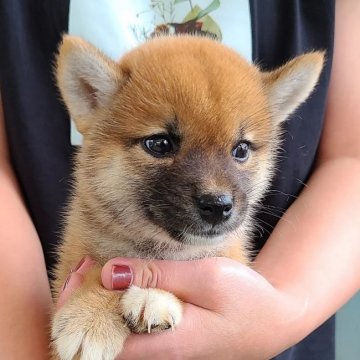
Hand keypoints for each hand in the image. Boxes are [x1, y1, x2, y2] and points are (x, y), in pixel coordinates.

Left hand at [58, 257, 303, 359]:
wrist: (275, 318)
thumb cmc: (245, 298)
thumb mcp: (205, 278)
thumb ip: (158, 275)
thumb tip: (109, 273)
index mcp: (164, 344)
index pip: (103, 341)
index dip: (80, 310)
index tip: (82, 273)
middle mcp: (159, 354)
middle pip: (103, 339)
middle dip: (84, 304)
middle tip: (85, 268)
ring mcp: (165, 348)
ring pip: (116, 332)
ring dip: (100, 302)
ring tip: (96, 271)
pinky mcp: (171, 338)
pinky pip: (133, 326)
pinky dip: (119, 304)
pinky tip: (121, 283)